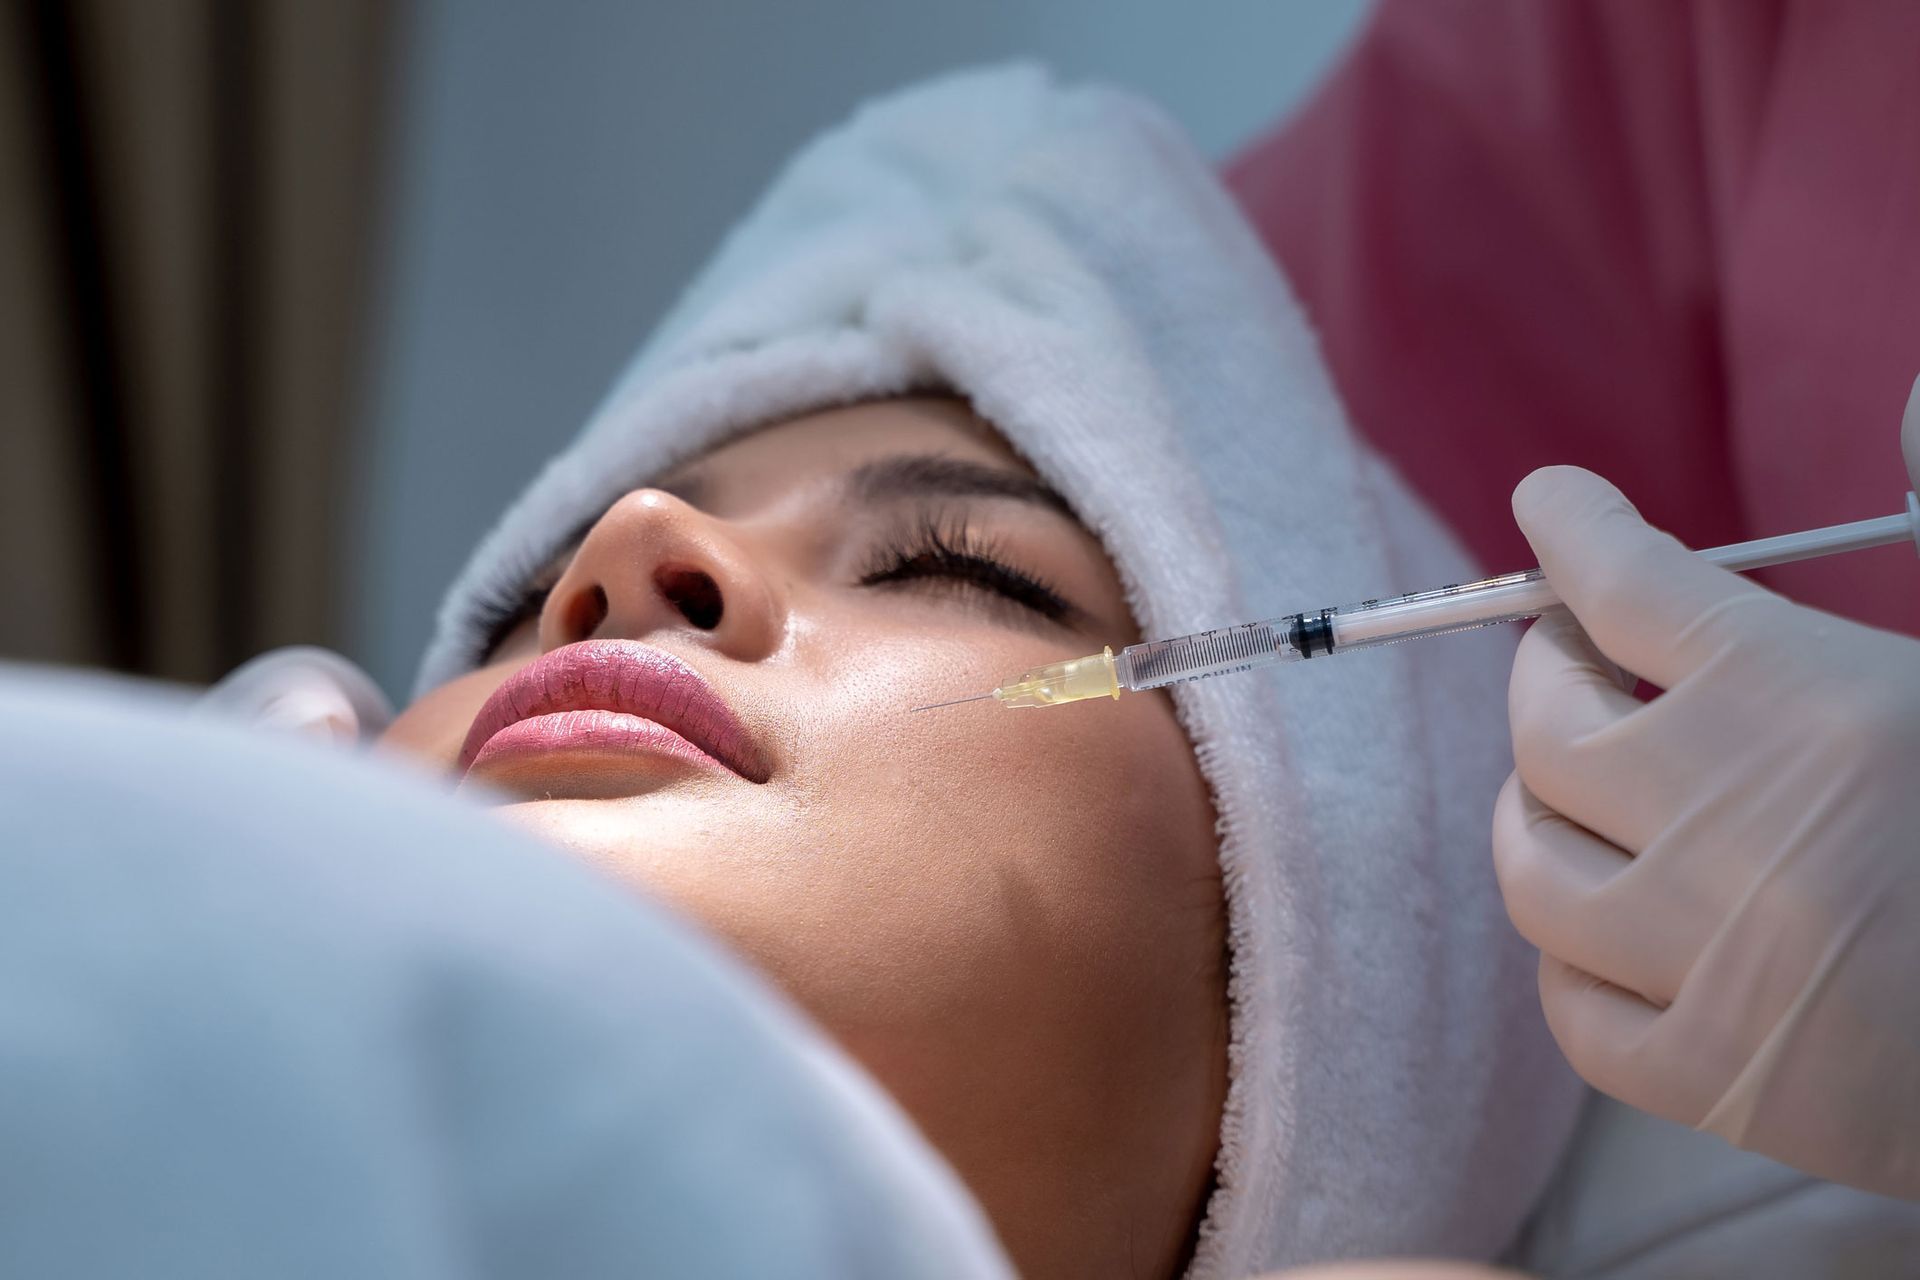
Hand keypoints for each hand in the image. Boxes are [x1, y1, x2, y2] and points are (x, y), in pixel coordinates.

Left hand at [1491, 377, 1919, 1197]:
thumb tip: (1909, 395)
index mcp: (1811, 704)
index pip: (1628, 585)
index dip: (1576, 531)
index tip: (1550, 504)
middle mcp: (1732, 824)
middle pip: (1548, 723)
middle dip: (1544, 672)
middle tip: (1568, 656)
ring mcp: (1711, 962)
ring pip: (1532, 866)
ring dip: (1536, 813)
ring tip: (1567, 786)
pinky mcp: (1714, 1084)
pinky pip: (1572, 1010)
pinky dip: (1573, 962)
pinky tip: (1608, 931)